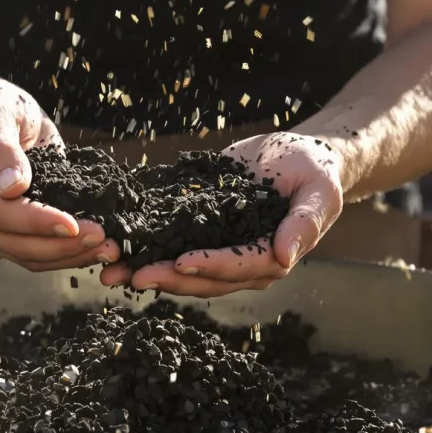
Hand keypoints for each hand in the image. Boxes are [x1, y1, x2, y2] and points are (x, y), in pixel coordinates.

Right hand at [0, 80, 120, 270]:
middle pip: (15, 243)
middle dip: (61, 246)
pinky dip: (67, 254)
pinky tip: (95, 248)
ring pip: (29, 257)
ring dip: (69, 256)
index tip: (72, 224)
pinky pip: (37, 254)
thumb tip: (13, 187)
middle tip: (102, 238)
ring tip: (108, 248)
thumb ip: (2, 149)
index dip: (36, 221)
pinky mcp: (9, 235)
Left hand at [99, 132, 343, 296]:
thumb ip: (305, 223)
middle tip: (133, 275)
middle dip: (167, 277)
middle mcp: (242, 262)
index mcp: (272, 256)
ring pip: (181, 269)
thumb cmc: (315, 171)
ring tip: (111, 271)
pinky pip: (171, 242)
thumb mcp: (319, 191)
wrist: (299, 155)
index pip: (238, 267)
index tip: (180, 262)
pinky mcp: (201, 231)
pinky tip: (117, 244)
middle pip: (202, 277)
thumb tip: (285, 257)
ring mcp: (219, 249)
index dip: (209, 266)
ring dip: (147, 270)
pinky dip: (144, 245)